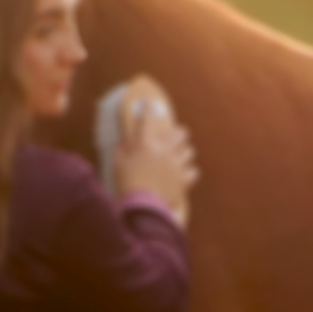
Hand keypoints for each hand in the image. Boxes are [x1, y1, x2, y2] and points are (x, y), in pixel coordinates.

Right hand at [113, 76, 197, 223]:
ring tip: (177, 156)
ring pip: (189, 150)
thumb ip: (122, 150)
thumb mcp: (118, 165)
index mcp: (146, 145)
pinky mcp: (184, 180)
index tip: (148, 104)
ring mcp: (177, 165)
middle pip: (180, 132)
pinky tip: (183, 173)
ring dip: (183, 151)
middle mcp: (164, 151)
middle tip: (172, 136)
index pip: (147, 120)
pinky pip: (194, 171)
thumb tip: (125, 141)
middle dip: (177, 132)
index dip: (148, 109)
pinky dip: (189, 171)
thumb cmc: (127, 185)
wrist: (142, 207)